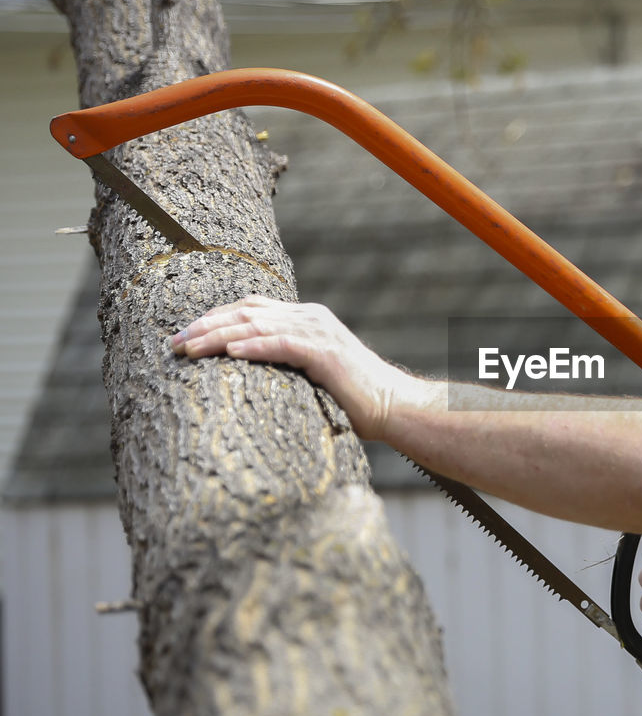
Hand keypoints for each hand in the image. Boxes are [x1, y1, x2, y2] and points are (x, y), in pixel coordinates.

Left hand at [171, 295, 405, 439]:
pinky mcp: (326, 353)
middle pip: (247, 312)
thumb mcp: (315, 375)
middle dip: (205, 325)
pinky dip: (254, 346)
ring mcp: (319, 333)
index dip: (215, 318)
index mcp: (307, 319)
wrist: (394, 406)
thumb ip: (288, 364)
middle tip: (174, 342)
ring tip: (189, 349)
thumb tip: (248, 377)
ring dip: (218, 337)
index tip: (185, 335)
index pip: (252, 308)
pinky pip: (282, 344)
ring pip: (257, 326)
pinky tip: (230, 352)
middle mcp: (311, 318)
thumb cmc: (355, 400)